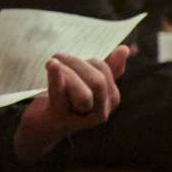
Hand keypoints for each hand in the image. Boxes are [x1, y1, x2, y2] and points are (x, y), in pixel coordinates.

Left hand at [14, 45, 130, 160]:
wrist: (46, 123)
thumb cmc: (70, 99)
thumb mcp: (90, 82)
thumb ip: (108, 67)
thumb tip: (125, 48)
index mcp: (111, 99)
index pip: (104, 69)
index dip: (87, 61)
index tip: (71, 61)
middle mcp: (100, 112)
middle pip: (97, 81)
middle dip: (76, 64)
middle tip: (58, 57)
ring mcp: (80, 117)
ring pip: (83, 93)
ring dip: (65, 73)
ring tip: (51, 64)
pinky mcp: (59, 116)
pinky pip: (60, 93)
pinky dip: (56, 77)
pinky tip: (52, 63)